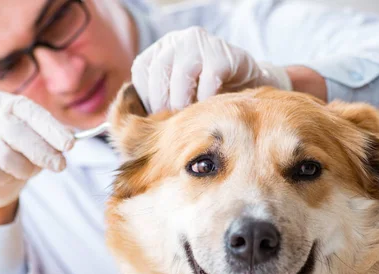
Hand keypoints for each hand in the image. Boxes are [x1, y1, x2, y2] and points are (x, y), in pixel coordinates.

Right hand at [0, 91, 74, 208]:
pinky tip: (4, 175)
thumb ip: (50, 137)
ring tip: (26, 170)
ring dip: (24, 169)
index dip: (51, 128)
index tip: (70, 144)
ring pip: (5, 158)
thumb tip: (73, 137)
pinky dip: (5, 178)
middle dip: (42, 152)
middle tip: (60, 165)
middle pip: (15, 133)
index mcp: (5, 102)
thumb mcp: (34, 138)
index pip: (30, 112)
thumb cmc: (14, 150)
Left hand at [131, 26, 292, 112]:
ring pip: (182, 74)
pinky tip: (208, 111)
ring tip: (188, 120)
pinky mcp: (223, 55)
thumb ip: (156, 104)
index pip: (142, 70)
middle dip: (162, 103)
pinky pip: (209, 81)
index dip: (146, 98)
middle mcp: (177, 41)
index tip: (156, 119)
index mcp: (161, 50)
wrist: (247, 88)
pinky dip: (206, 101)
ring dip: (183, 103)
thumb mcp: (176, 97)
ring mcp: (201, 44)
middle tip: (170, 126)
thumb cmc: (204, 97)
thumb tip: (131, 127)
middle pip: (159, 71)